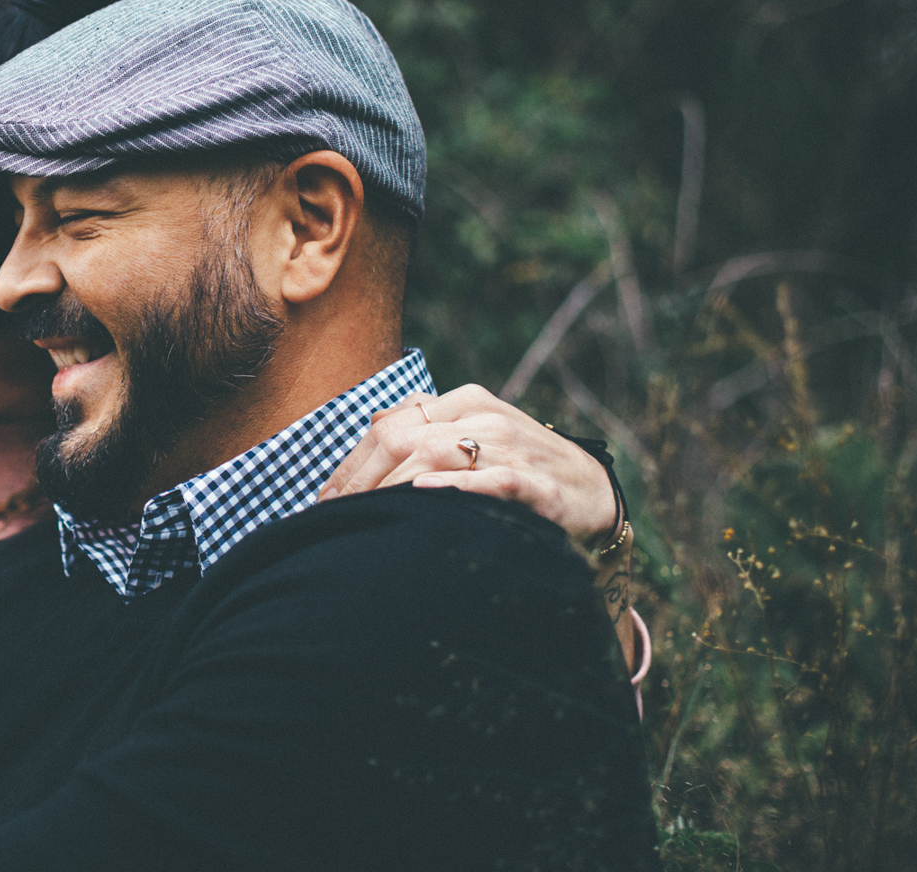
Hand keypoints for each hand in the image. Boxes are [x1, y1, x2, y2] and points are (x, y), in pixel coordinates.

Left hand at [320, 384, 618, 549]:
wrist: (592, 490)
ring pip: (434, 455)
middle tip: (334, 514)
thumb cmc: (519, 466)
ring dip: (389, 487)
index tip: (325, 499)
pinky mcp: (535, 482)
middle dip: (360, 479)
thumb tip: (368, 435)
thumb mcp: (472, 436)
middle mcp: (483, 416)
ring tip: (363, 514)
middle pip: (402, 439)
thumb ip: (424, 432)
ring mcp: (509, 446)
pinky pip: (489, 480)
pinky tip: (423, 496)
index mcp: (463, 401)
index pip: (388, 426)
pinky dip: (453, 486)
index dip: (350, 464)